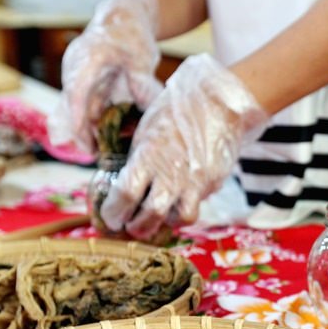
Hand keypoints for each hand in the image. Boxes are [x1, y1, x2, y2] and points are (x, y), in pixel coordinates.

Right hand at [50, 0, 163, 154]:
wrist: (124, 17)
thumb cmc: (131, 32)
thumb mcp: (140, 55)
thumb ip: (141, 81)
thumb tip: (146, 105)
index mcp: (84, 60)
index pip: (75, 94)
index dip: (76, 119)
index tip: (82, 141)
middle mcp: (78, 73)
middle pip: (73, 108)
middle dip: (81, 134)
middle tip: (94, 156)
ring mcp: (83, 80)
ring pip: (80, 112)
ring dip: (90, 132)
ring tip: (104, 153)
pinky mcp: (91, 88)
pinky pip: (90, 110)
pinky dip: (99, 125)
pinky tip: (112, 140)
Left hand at [99, 54, 267, 240]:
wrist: (217, 101)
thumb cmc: (176, 110)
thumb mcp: (147, 131)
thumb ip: (137, 159)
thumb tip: (126, 181)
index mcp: (148, 156)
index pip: (124, 196)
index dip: (114, 213)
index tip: (110, 216)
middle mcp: (172, 173)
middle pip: (149, 215)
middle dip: (136, 227)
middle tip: (129, 226)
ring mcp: (196, 181)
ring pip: (179, 219)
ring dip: (165, 223)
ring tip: (159, 217)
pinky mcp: (213, 182)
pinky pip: (199, 203)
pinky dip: (187, 207)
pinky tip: (180, 200)